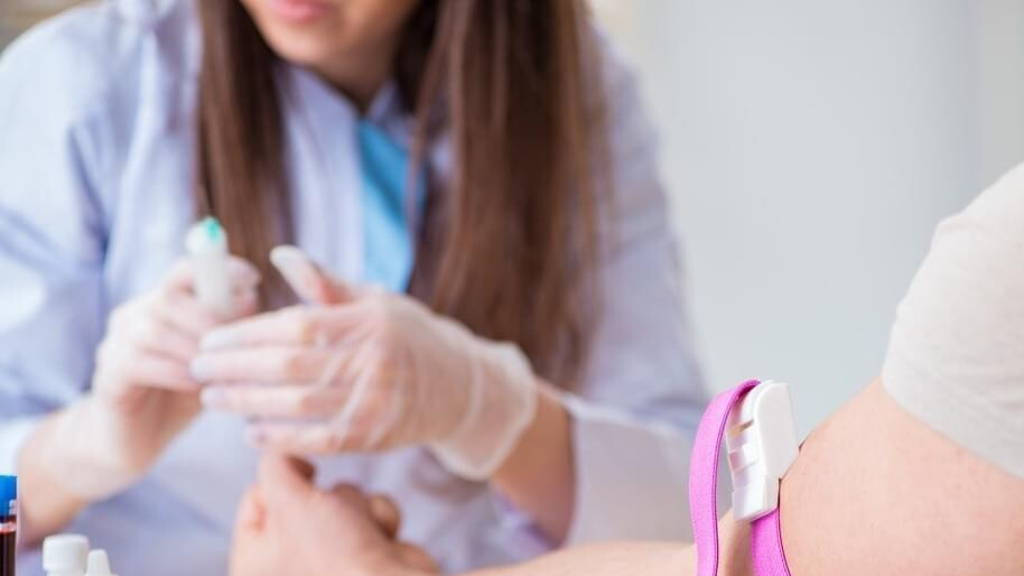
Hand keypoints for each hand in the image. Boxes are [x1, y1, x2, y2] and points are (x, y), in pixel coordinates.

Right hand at [50, 257, 259, 499]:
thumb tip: (250, 298)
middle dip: (209, 320)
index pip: (186, 269)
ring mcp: (116, 343)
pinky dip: (175, 372)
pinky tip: (198, 388)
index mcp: (162, 304)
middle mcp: (134, 315)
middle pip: (169, 297)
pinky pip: (139, 362)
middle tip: (234, 349)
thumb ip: (229, 331)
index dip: (219, 267)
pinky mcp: (108, 374)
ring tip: (218, 371)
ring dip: (194, 350)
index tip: (254, 278)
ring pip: (154, 329)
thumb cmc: (181, 395)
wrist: (134, 442)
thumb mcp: (214, 359)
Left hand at [193, 247, 537, 478]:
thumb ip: (325, 282)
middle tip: (196, 366)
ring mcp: (372, 402)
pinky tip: (249, 431)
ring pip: (295, 405)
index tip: (210, 335)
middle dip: (234, 367)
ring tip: (212, 397)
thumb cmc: (406, 336)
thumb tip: (278, 255)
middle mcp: (371, 361)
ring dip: (245, 402)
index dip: (247, 333)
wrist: (457, 387)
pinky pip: (316, 440)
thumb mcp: (374, 300)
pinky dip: (279, 438)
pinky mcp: (372, 437)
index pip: (295, 326)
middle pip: (287, 367)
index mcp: (366, 321)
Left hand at [230, 455, 437, 575]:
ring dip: (357, 507)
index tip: (304, 475)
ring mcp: (330, 561)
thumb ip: (277, 464)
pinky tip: (383, 539)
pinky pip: (369, 514)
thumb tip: (285, 451)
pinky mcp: (367, 555)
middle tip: (332, 514)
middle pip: (302, 496)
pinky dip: (379, 519)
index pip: (255, 498)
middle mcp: (288, 564)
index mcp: (254, 562)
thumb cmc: (332, 555)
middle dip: (327, 497)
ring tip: (361, 531)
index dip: (281, 482)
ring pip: (340, 500)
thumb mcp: (290, 499)